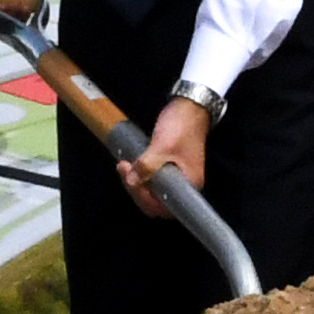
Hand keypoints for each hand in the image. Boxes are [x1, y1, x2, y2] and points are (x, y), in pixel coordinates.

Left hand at [123, 96, 213, 219]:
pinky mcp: (169, 167)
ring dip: (135, 180)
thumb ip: (147, 166)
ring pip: (152, 190)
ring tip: (124, 165)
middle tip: (123, 168)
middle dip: (135, 188)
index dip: (143, 198)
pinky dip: (139, 174)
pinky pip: (152, 179)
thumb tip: (131, 181)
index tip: (131, 179)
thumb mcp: (162, 146)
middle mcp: (184, 185)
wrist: (190, 105)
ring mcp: (176, 176)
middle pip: (155, 201)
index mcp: (188, 184)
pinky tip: (130, 164)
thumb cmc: (181, 126)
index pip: (162, 207)